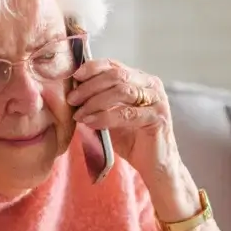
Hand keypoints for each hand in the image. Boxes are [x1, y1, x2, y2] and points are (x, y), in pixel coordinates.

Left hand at [68, 59, 177, 177]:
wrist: (154, 164)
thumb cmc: (132, 140)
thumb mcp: (111, 116)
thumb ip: (98, 101)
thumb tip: (73, 92)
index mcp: (140, 80)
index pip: (114, 65)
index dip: (93, 68)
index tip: (74, 76)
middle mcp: (151, 85)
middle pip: (117, 75)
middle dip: (90, 86)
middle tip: (72, 99)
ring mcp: (157, 100)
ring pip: (122, 91)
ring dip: (95, 101)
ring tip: (79, 114)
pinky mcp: (158, 118)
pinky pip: (127, 113)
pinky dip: (105, 117)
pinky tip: (91, 122)